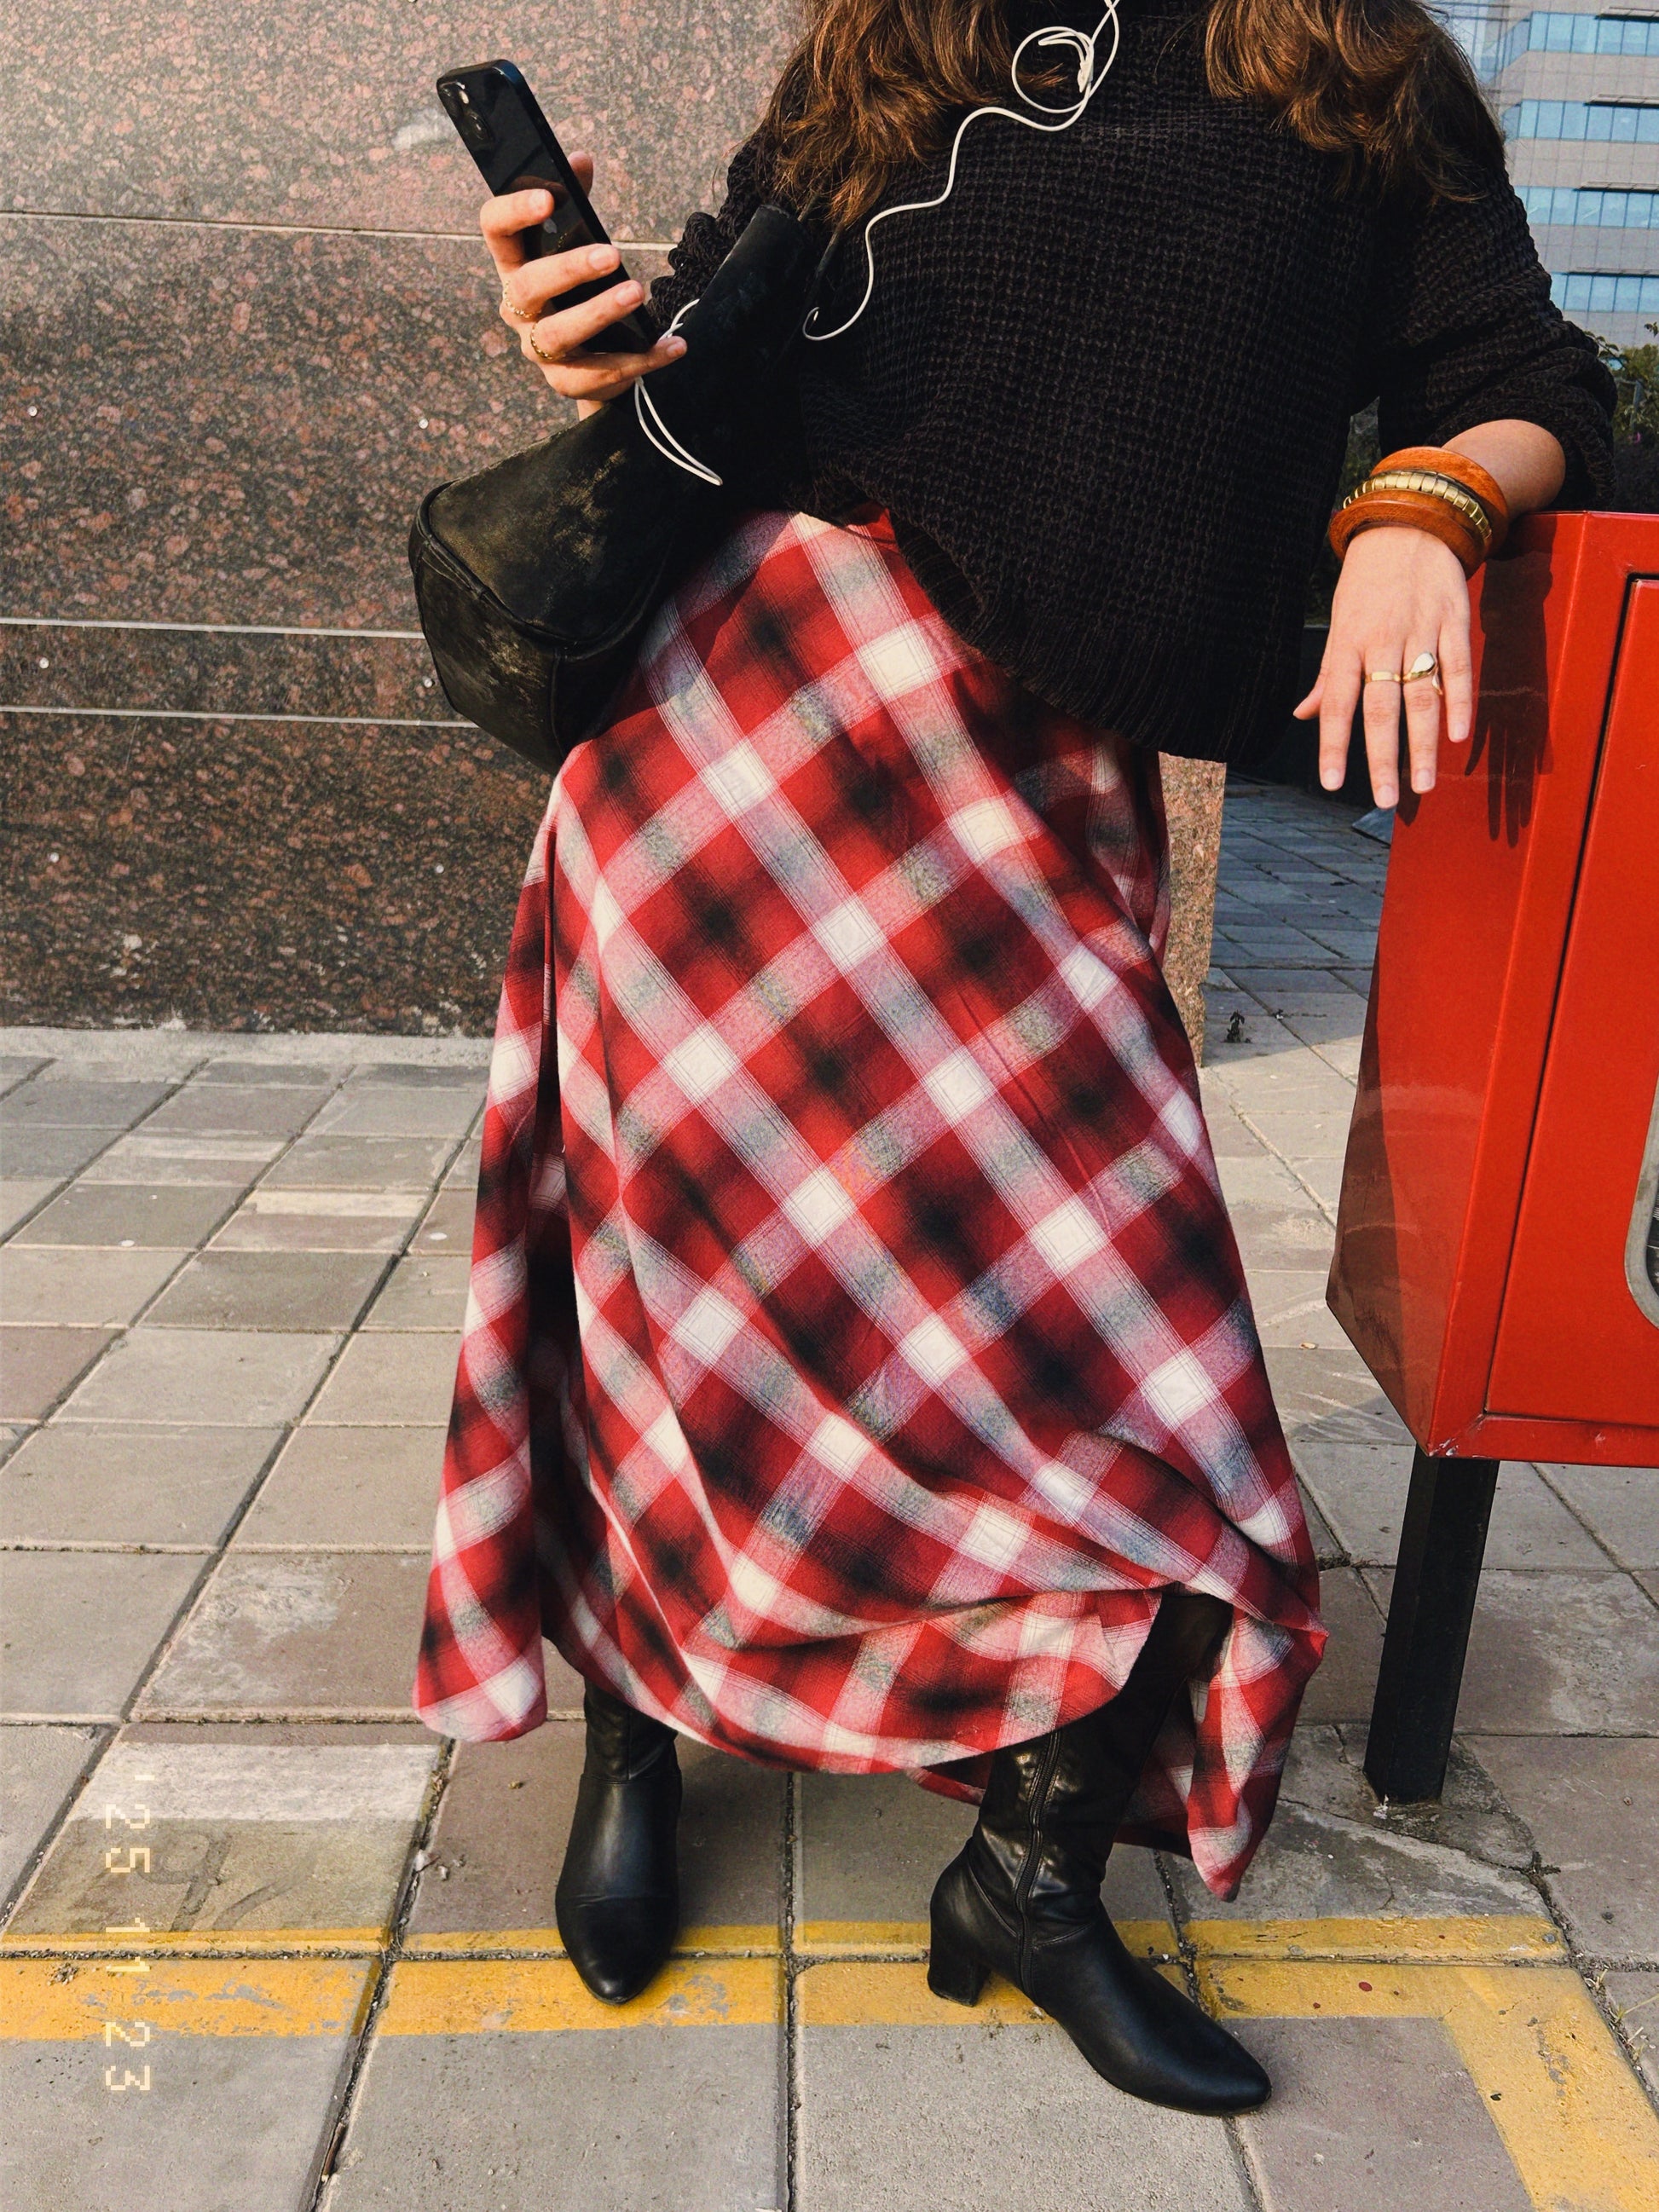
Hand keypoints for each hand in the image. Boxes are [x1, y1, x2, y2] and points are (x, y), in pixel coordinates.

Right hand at [480, 163, 684, 414]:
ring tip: (636, 292)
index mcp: (514, 264)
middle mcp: (517, 308)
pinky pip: (601, 374)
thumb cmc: (577, 289)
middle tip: (612, 254)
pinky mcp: (567, 382)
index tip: (546, 197)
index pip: (495, 230)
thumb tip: (580, 158)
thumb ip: (576, 201)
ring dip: (599, 313)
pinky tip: (673, 345)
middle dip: (569, 268)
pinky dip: (642, 359)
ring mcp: (538, 350)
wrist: (590, 359)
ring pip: (558, 334)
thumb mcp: (575, 242)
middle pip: (527, 286)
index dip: (513, 212)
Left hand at [1293, 525, 1472, 808]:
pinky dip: (1460, 702)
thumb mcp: (1340, 623)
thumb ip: (1329, 675)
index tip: (1332, 783)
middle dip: (1383, 757)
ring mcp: (1420, 631)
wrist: (1411, 523)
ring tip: (1424, 784)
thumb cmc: (1368, 582)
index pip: (1338, 703)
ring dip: (1423, 744)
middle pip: (1381, 707)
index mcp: (1348, 645)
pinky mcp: (1455, 621)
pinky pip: (1458, 667)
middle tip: (1387, 799)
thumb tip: (1304, 715)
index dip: (1334, 745)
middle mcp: (1382, 641)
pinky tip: (1458, 737)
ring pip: (1422, 695)